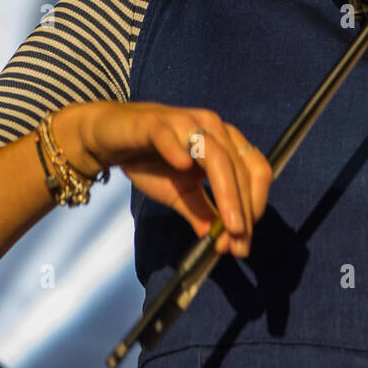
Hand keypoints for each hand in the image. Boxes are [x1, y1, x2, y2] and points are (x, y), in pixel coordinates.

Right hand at [61, 102, 271, 255]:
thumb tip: (225, 244)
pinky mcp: (155, 123)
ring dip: (225, 191)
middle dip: (241, 207)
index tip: (244, 239)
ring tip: (226, 224)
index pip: (255, 169)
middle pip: (238, 166)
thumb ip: (204, 215)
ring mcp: (185, 123)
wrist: (112, 138)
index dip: (255, 204)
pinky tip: (181, 167)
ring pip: (215, 155)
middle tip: (236, 242)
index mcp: (224, 142)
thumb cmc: (152, 161)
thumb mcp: (181, 194)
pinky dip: (178, 150)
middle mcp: (212, 128)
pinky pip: (170, 136)